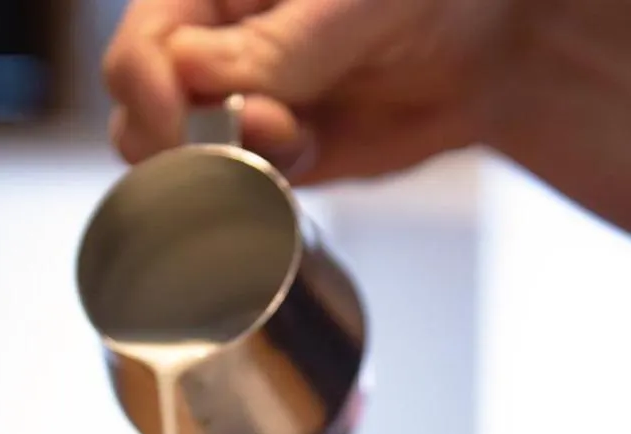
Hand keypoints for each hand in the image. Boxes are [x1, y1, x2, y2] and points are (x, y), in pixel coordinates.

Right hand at [102, 0, 525, 183]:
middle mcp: (211, 49)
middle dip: (185, 139)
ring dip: (229, 167)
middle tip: (258, 130)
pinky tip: (308, 154)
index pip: (138, 49)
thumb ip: (274, 42)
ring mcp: (239, 110)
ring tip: (295, 137)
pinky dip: (263, 191)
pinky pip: (240, 194)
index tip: (182, 120)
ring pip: (183, 165)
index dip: (147, 89)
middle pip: (140, 115)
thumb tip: (192, 73)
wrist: (492, 42)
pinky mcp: (276, 160)